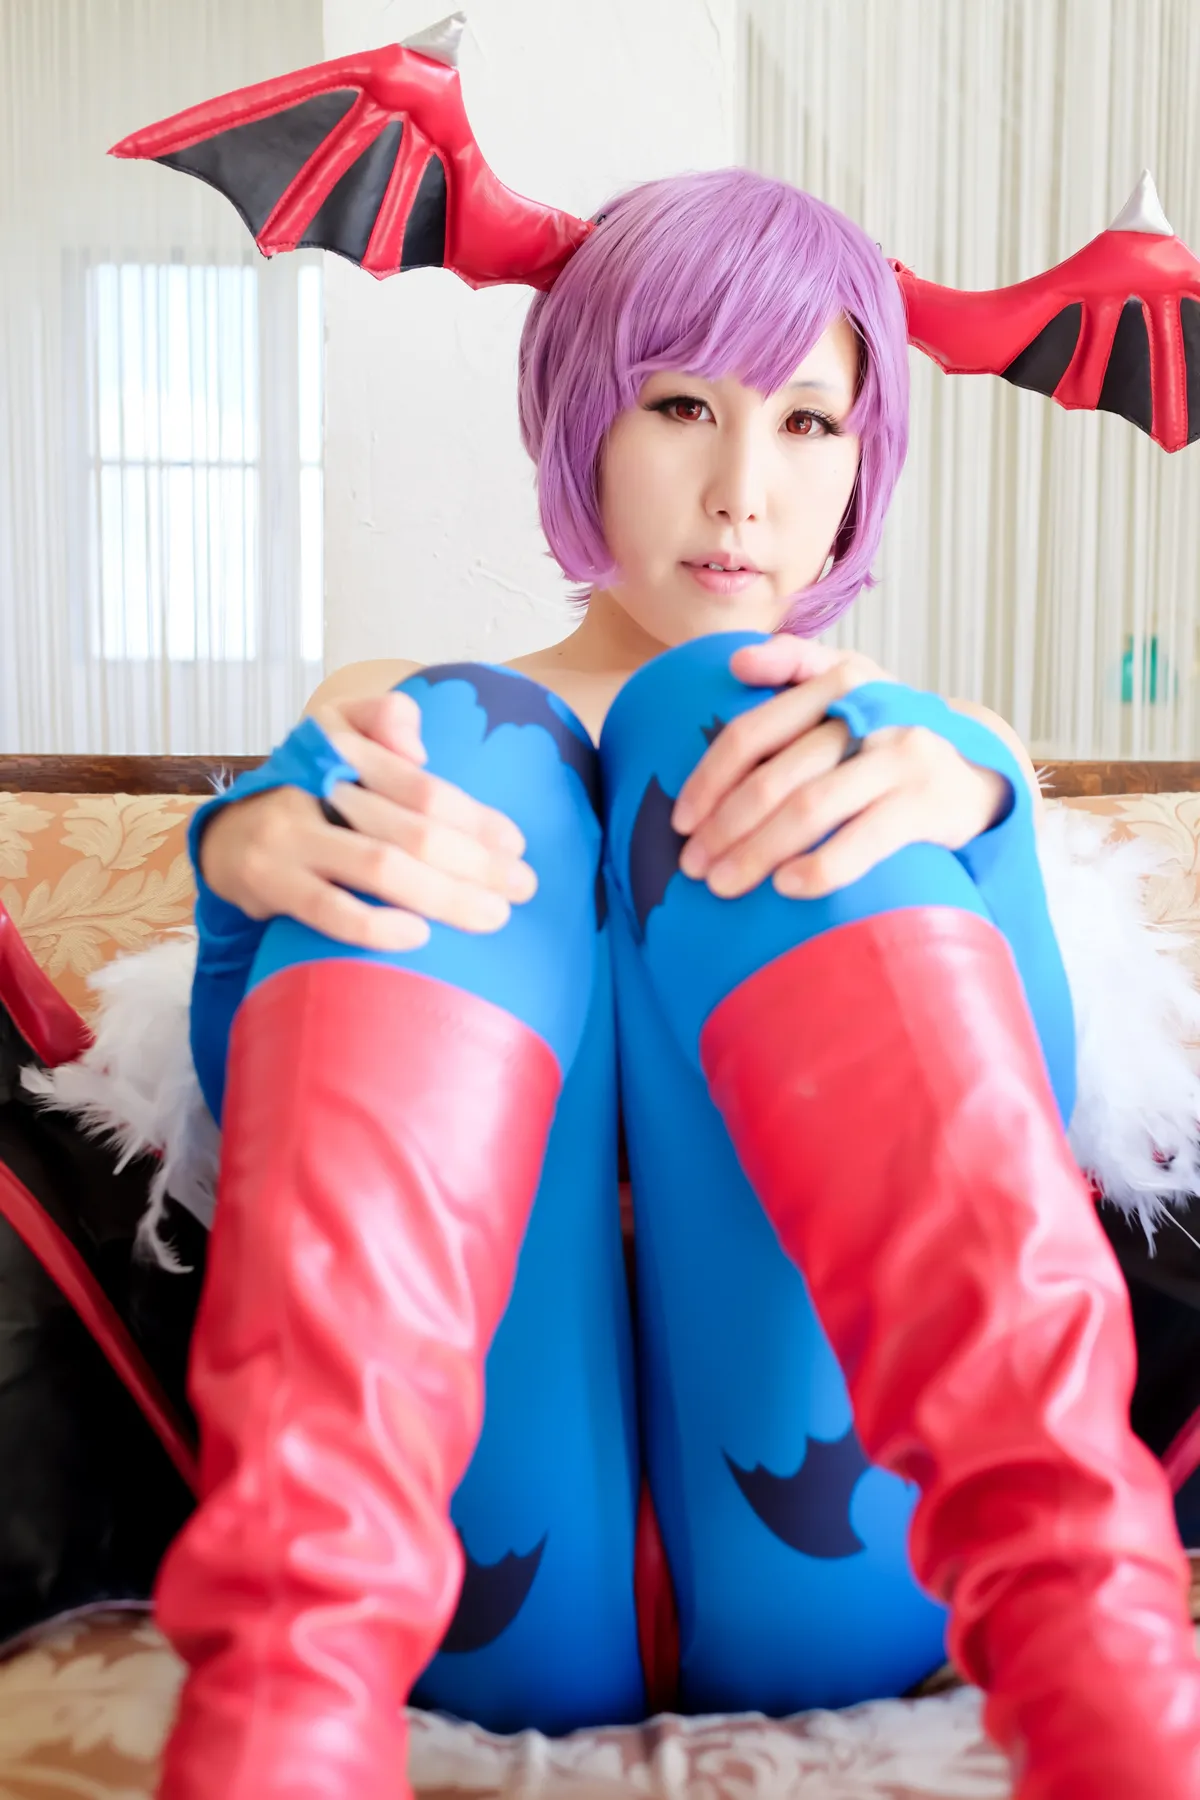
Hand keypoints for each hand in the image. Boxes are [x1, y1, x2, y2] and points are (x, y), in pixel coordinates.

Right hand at [200, 691, 536, 948]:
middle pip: (411, 829)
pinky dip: (375, 926)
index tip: (516, 845)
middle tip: (522, 888)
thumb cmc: (305, 790)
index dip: (475, 817)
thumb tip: (419, 744)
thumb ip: (383, 719)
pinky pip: (328, 909)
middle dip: (476, 863)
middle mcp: (313, 786)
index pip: (420, 786)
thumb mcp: (337, 734)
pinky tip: (418, 937)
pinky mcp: (268, 884)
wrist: (226, 834)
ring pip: (379, 868)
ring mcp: (288, 838)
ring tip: (492, 917)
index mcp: (339, 747)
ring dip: (444, 896)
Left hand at [670, 637, 1009, 898]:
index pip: (753, 733)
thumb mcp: (851, 688)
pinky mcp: (928, 803)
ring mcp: (901, 757)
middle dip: (724, 828)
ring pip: (810, 809)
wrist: (975, 772)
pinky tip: (786, 888)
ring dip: (756, 853)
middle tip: (693, 868)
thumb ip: (794, 666)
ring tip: (724, 885)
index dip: (709, 779)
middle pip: (774, 778)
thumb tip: (736, 660)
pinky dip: (818, 867)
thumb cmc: (887, 736)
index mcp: (838, 682)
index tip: (680, 821)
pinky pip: (863, 840)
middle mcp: (870, 713)